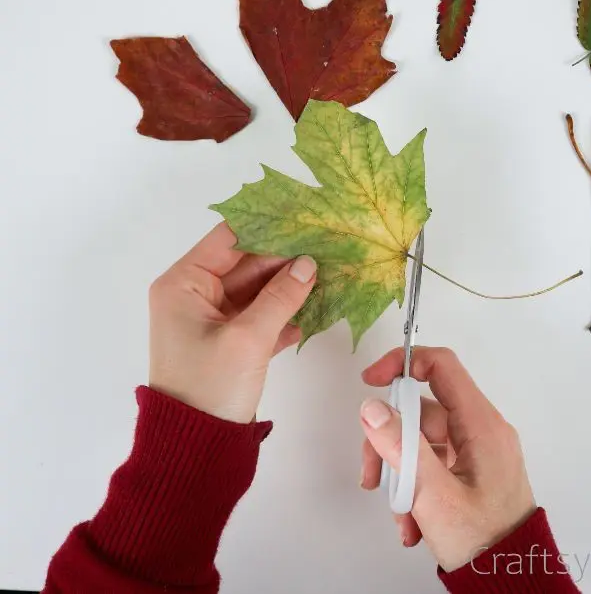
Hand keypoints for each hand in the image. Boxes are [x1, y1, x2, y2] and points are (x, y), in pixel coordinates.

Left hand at [149, 222, 315, 423]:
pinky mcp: (228, 341)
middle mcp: (193, 294)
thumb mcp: (248, 339)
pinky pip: (258, 313)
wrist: (193, 450)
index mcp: (183, 284)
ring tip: (328, 271)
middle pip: (245, 262)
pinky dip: (283, 311)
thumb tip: (308, 263)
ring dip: (289, 284)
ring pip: (256, 288)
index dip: (267, 227)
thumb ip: (281, 296)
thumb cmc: (209, 388)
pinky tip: (314, 307)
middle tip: (326, 246)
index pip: (229, 238)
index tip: (305, 219)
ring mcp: (211, 318)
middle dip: (285, 256)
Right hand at [360, 346, 535, 571]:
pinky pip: (435, 467)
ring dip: (402, 476)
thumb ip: (400, 447)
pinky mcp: (473, 476)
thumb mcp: (432, 495)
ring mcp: (478, 454)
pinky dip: (417, 490)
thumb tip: (372, 407)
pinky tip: (412, 525)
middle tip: (373, 475)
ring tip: (398, 516)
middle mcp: (482, 431)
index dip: (403, 363)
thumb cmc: (482, 539)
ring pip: (424, 444)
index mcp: (481, 424)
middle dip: (391, 443)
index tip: (371, 381)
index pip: (441, 366)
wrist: (512, 583)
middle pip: (423, 412)